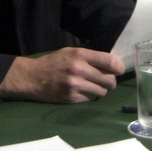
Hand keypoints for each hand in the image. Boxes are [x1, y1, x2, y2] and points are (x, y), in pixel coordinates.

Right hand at [0, 47, 124, 103]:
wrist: (32, 77)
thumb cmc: (54, 62)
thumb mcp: (71, 52)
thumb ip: (90, 57)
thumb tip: (111, 64)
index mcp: (80, 55)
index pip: (110, 62)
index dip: (119, 67)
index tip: (119, 70)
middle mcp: (79, 70)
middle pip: (109, 79)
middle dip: (111, 81)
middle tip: (107, 81)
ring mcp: (75, 85)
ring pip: (102, 91)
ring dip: (101, 89)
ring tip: (93, 86)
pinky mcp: (72, 98)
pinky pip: (91, 99)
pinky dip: (90, 96)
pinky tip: (82, 91)